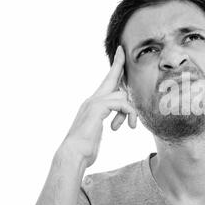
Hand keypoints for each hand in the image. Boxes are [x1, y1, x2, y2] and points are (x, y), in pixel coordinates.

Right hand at [62, 46, 137, 167]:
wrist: (73, 154)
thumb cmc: (85, 148)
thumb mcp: (98, 130)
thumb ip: (106, 121)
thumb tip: (116, 119)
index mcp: (92, 104)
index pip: (106, 83)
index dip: (114, 68)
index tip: (119, 53)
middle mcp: (92, 100)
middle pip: (110, 78)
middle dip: (118, 64)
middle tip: (121, 50)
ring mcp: (93, 103)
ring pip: (122, 95)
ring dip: (131, 111)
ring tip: (131, 125)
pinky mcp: (97, 108)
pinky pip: (122, 103)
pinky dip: (129, 114)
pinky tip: (129, 126)